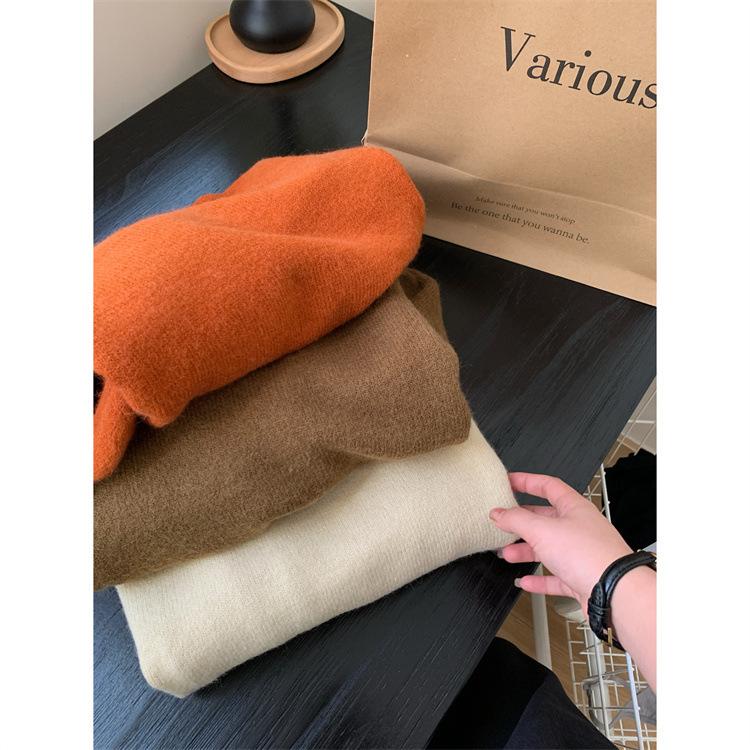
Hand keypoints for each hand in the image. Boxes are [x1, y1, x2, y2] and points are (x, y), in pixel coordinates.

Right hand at [490, 472, 632, 610]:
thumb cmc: (590, 555)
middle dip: (521, 523)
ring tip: (507, 553)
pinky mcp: (581, 577)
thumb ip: (516, 520)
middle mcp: (579, 528)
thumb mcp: (543, 530)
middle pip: (545, 519)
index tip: (509, 481)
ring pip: (548, 548)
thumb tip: (499, 513)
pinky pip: (555, 576)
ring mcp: (581, 554)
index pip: (548, 486)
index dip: (527, 481)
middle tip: (502, 523)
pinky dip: (538, 579)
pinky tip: (525, 581)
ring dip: (525, 551)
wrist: (615, 592)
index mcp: (574, 507)